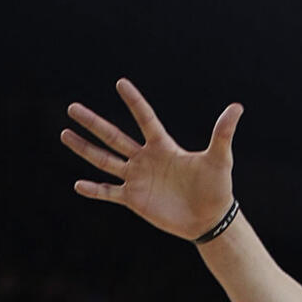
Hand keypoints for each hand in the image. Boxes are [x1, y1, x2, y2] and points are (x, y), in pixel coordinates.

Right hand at [61, 78, 241, 240]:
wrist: (209, 219)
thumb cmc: (216, 187)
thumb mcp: (219, 159)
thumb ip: (222, 133)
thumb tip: (237, 107)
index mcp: (163, 146)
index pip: (144, 118)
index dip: (133, 101)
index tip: (120, 83)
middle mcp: (145, 159)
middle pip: (113, 137)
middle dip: (93, 123)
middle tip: (72, 108)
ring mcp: (137, 179)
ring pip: (104, 161)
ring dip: (84, 149)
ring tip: (65, 134)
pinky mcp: (134, 199)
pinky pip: (109, 193)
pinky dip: (94, 190)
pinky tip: (78, 184)